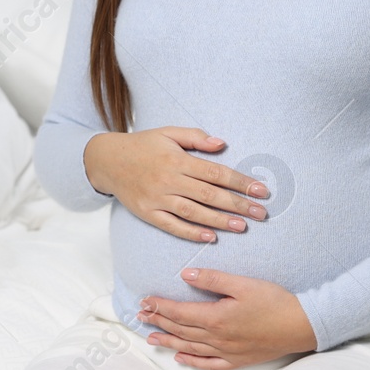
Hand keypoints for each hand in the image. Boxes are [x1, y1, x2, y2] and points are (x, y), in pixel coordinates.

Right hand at [83, 128, 269, 240]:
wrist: (108, 160)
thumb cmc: (143, 145)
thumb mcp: (168, 132)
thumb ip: (195, 137)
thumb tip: (222, 144)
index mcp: (177, 160)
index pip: (215, 172)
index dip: (240, 182)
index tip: (261, 190)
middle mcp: (169, 180)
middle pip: (209, 195)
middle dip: (238, 204)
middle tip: (261, 213)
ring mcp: (157, 199)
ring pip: (194, 213)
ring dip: (220, 220)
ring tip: (242, 226)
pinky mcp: (148, 213)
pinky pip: (172, 226)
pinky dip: (192, 233)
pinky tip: (211, 238)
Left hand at [137, 267, 317, 369]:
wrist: (302, 326)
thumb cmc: (275, 301)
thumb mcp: (243, 284)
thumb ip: (213, 280)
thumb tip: (186, 275)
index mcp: (216, 318)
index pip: (179, 313)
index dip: (160, 307)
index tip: (145, 301)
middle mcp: (218, 339)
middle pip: (181, 330)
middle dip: (159, 323)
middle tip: (140, 317)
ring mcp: (227, 352)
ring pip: (190, 348)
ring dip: (169, 343)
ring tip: (151, 339)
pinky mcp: (238, 360)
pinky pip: (210, 364)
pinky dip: (193, 362)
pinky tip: (181, 359)